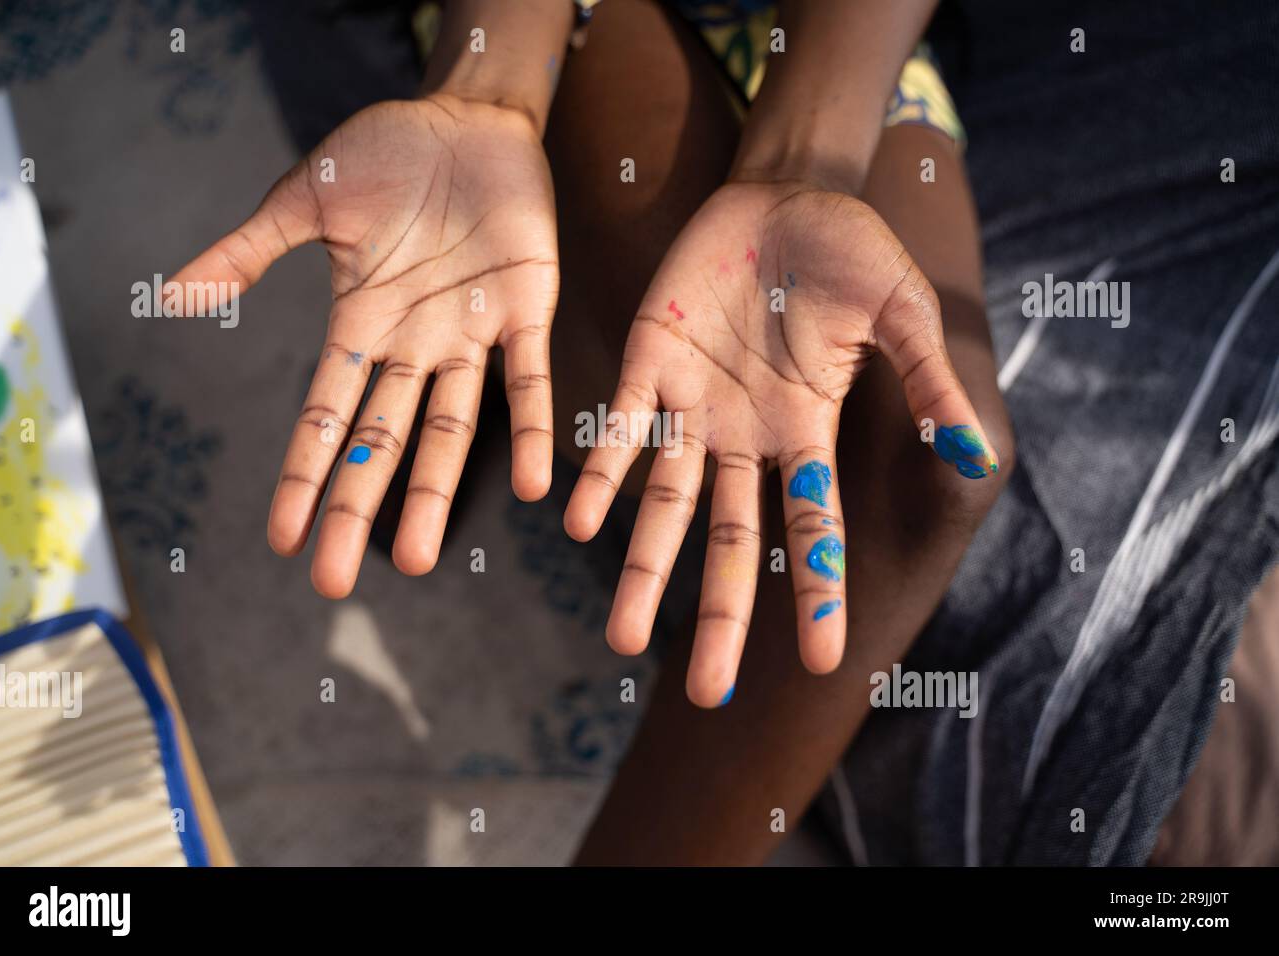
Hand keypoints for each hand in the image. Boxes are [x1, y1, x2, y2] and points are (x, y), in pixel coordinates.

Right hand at [173, 95, 558, 596]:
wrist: (468, 118)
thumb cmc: (387, 156)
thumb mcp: (307, 201)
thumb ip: (248, 250)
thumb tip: (173, 295)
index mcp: (361, 324)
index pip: (325, 414)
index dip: (303, 474)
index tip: (282, 539)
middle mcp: (414, 344)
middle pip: (380, 441)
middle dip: (355, 508)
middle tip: (333, 583)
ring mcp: (470, 334)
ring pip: (452, 429)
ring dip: (435, 491)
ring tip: (418, 558)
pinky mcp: (526, 309)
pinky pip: (530, 381)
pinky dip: (534, 430)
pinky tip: (537, 486)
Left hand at [563, 181, 998, 705]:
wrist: (784, 194)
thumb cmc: (852, 251)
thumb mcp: (901, 312)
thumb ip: (928, 381)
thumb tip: (980, 458)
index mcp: (808, 431)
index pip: (814, 528)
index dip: (820, 593)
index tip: (827, 663)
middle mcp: (747, 435)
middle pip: (731, 540)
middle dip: (721, 613)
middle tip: (708, 694)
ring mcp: (694, 404)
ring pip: (664, 502)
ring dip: (646, 567)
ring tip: (623, 638)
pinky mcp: (647, 363)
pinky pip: (620, 429)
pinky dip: (603, 473)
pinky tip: (577, 521)